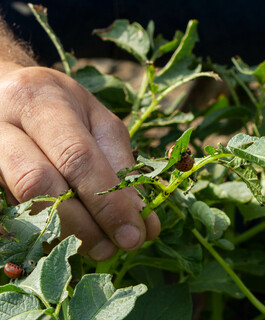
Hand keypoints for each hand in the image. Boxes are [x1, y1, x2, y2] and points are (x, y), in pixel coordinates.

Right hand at [0, 65, 159, 259]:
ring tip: (97, 248)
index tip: (136, 234)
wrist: (2, 92)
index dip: (108, 202)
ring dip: (64, 234)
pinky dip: (42, 232)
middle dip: (84, 225)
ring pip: (20, 203)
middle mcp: (3, 124)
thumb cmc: (60, 107)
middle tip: (114, 249)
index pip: (77, 157)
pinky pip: (8, 214)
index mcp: (42, 101)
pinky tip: (68, 238)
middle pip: (40, 184)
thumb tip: (146, 223)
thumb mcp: (98, 121)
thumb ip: (122, 166)